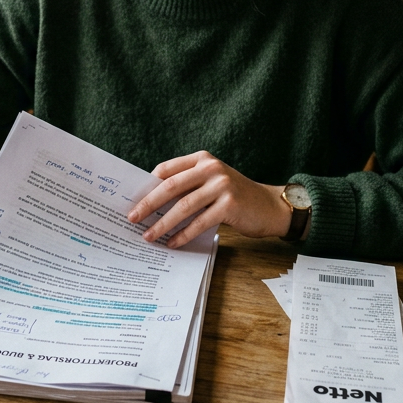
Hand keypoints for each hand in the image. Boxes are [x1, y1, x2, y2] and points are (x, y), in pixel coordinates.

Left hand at [127, 151, 291, 248]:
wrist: (270, 206)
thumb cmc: (235, 196)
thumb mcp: (212, 182)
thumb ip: (188, 185)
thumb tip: (151, 202)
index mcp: (202, 159)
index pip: (166, 170)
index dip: (147, 186)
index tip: (131, 200)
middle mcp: (211, 168)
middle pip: (170, 186)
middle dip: (148, 204)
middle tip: (132, 218)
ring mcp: (221, 185)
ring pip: (183, 206)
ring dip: (163, 224)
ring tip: (149, 236)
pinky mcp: (229, 205)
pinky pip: (199, 222)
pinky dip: (183, 235)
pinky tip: (173, 243)